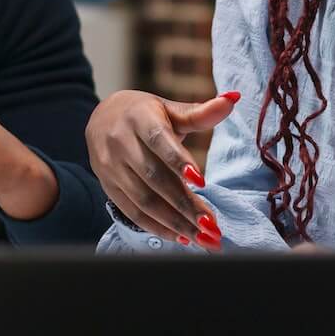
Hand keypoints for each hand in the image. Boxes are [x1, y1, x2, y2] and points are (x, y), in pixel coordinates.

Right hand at [85, 88, 237, 247]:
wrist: (101, 118)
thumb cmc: (145, 114)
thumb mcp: (169, 109)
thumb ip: (200, 112)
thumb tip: (233, 99)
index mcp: (139, 118)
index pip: (159, 141)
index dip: (179, 161)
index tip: (201, 181)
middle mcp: (120, 143)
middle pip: (154, 178)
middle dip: (185, 204)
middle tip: (211, 225)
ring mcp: (111, 167)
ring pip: (144, 200)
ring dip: (174, 222)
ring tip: (202, 237)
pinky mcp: (108, 186)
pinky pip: (132, 212)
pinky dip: (157, 227)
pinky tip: (181, 236)